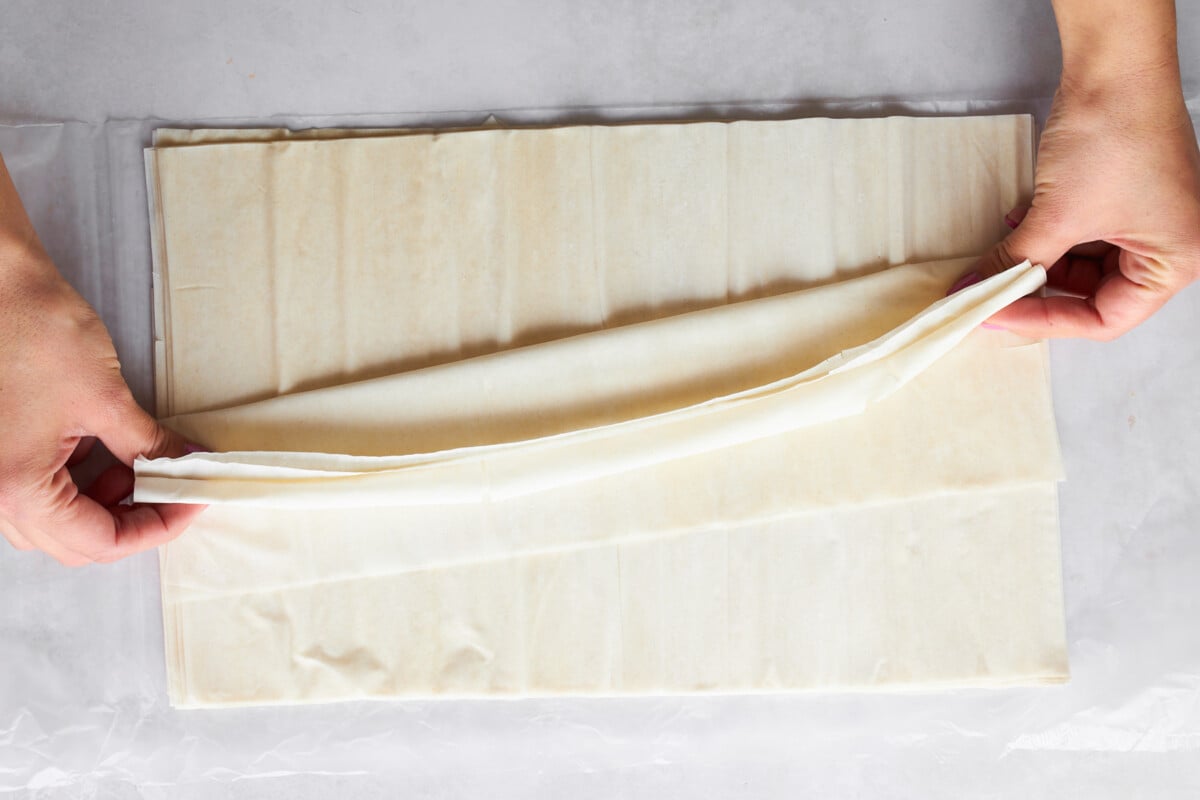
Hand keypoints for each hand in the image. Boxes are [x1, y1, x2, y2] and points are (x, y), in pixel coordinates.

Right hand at [0, 156, 203, 565]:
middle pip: (74, 540)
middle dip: (133, 518)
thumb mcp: (104, 397)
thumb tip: (187, 467)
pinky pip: (37, 488)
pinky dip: (78, 480)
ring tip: (145, 466)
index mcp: (16, 489)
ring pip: (55, 518)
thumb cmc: (32, 327)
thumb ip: (148, 446)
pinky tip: (110, 452)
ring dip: (105, 501)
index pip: (99, 542)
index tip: (192, 503)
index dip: (157, 527)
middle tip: (176, 488)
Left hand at [962, 3, 1199, 339]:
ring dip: (1036, 262)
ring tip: (998, 258)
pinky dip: (1045, 236)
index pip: (1104, 321)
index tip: (994, 316)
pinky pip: (1079, 235)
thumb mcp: (1058, 215)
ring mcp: (1145, 222)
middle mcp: (1169, 246)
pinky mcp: (1121, 199)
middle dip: (1036, 291)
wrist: (1113, 66)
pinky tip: (1014, 226)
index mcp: (1175, 261)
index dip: (1043, 321)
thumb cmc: (1113, 134)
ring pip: (1080, 267)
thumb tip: (973, 292)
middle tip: (987, 294)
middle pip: (1092, 296)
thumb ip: (1015, 262)